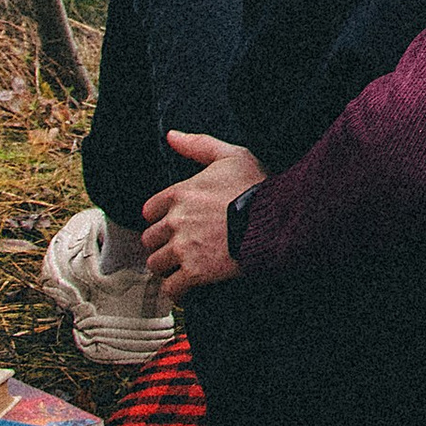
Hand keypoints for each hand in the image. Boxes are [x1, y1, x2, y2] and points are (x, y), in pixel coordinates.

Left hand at [140, 132, 267, 297]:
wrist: (276, 219)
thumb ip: (198, 145)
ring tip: (185, 266)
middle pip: (150, 239)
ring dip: (169, 266)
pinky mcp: (195, 272)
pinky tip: (188, 286)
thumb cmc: (257, 185)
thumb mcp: (231, 156)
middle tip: (181, 246)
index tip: (175, 223)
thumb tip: (172, 136)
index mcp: (180, 193)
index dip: (161, 217)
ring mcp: (184, 248)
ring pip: (157, 264)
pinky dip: (178, 290)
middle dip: (163, 243)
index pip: (150, 210)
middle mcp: (176, 221)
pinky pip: (172, 288)